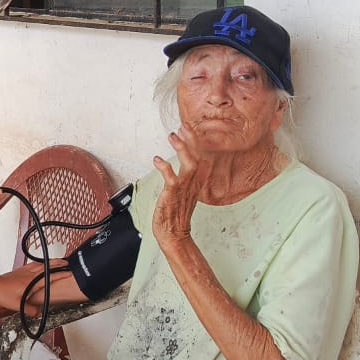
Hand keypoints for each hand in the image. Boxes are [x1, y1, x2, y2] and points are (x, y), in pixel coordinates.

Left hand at [0, 260, 67, 315]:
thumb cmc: (1, 293)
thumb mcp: (17, 306)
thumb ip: (30, 310)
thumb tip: (38, 314)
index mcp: (32, 282)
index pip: (50, 276)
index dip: (61, 274)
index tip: (69, 272)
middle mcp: (29, 275)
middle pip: (46, 267)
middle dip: (58, 264)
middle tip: (66, 263)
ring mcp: (23, 272)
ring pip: (40, 264)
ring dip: (49, 263)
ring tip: (55, 263)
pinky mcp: (18, 271)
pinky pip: (32, 265)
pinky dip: (38, 264)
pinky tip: (37, 266)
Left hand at [152, 125, 211, 249]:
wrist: (173, 234)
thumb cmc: (175, 214)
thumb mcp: (184, 193)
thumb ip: (185, 179)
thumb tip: (180, 166)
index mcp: (196, 182)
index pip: (201, 157)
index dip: (197, 142)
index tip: (190, 129)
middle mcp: (193, 184)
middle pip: (198, 156)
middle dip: (192, 139)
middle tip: (184, 126)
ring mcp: (184, 188)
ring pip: (190, 164)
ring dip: (182, 148)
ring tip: (173, 136)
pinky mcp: (173, 194)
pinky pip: (171, 178)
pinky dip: (165, 167)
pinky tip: (157, 159)